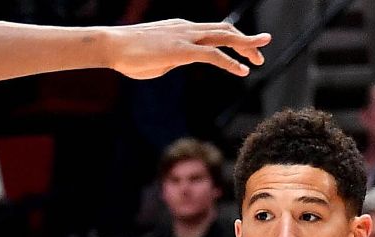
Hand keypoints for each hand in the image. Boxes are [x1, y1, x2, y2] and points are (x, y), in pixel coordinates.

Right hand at [107, 20, 268, 78]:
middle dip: (246, 40)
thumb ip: (170, 57)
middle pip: (224, 30)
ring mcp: (185, 37)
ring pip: (223, 37)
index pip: (214, 31)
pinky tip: (242, 71)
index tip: (246, 51)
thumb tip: (174, 62)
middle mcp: (187, 28)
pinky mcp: (182, 50)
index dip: (233, 39)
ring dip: (245, 45)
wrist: (112, 45)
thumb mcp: (156, 56)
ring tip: (260, 57)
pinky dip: (230, 62)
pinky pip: (212, 55)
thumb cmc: (128, 54)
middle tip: (262, 50)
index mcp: (182, 28)